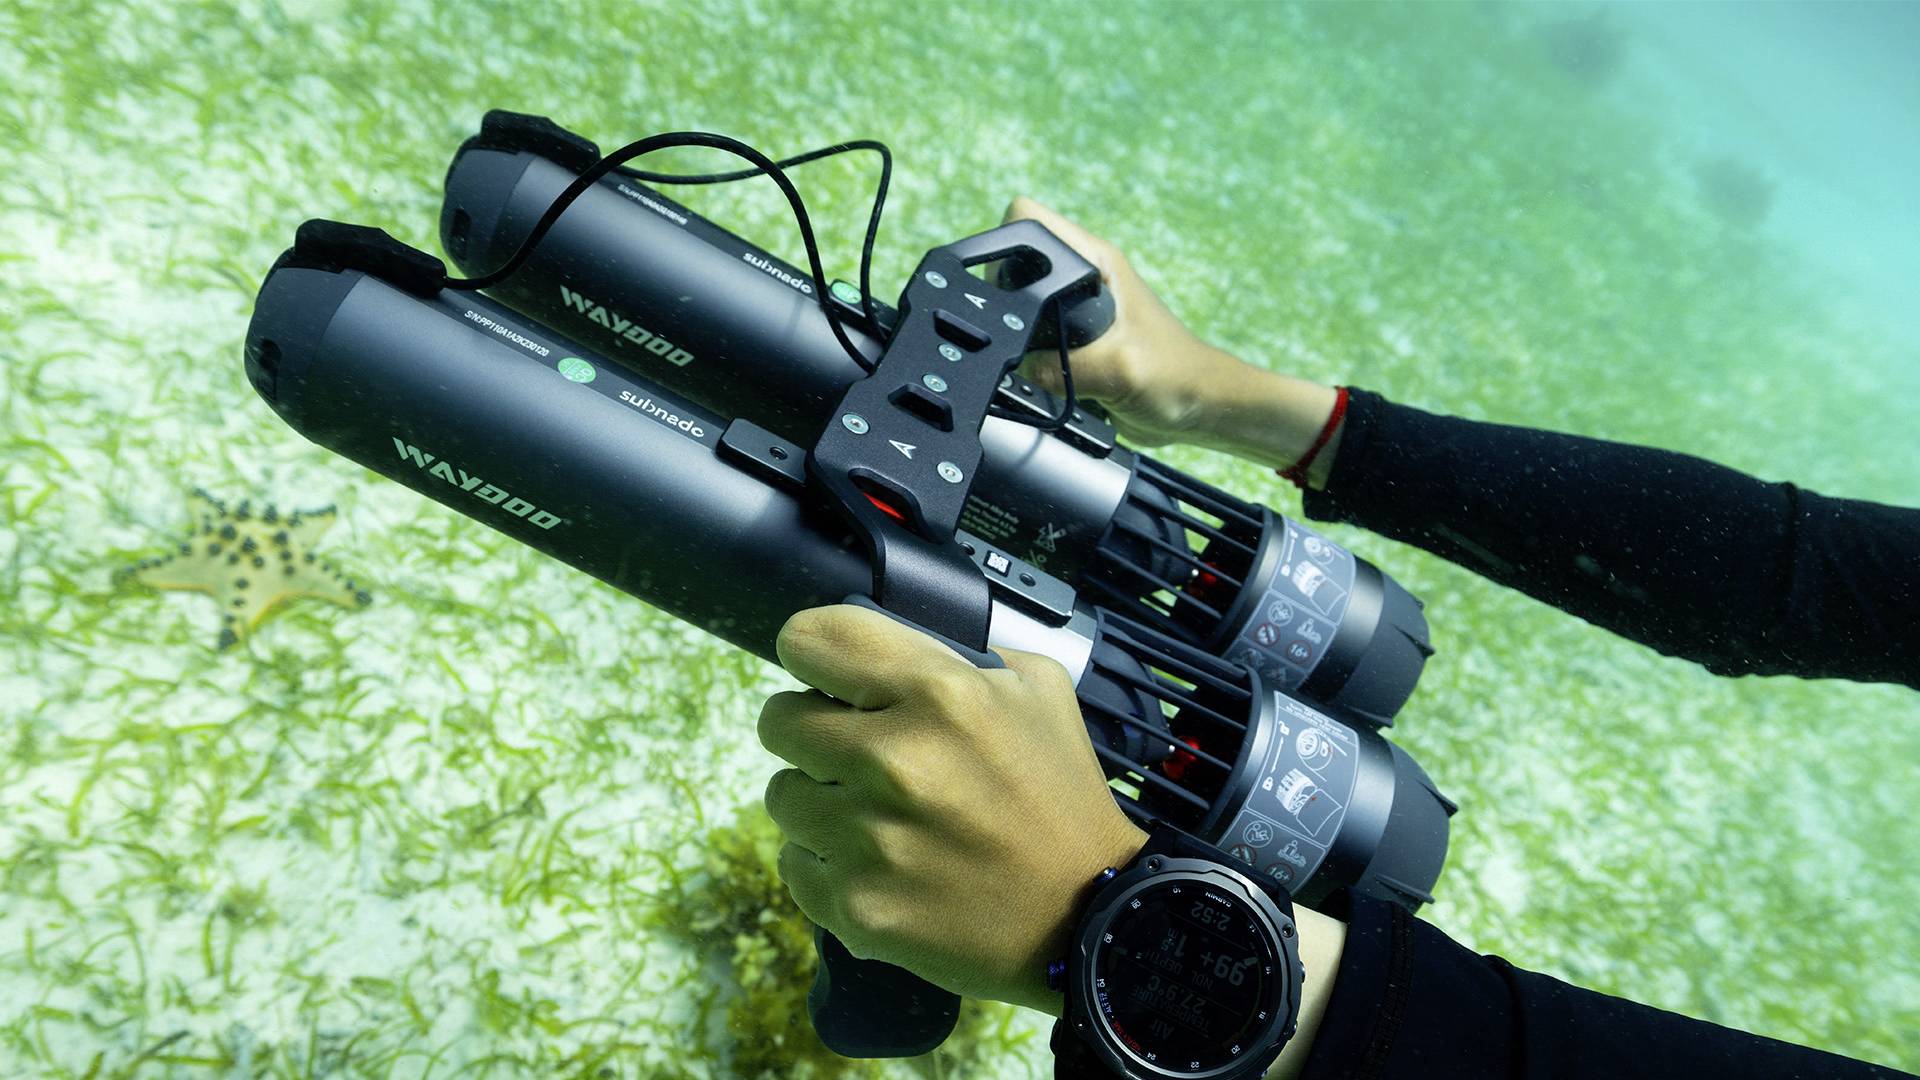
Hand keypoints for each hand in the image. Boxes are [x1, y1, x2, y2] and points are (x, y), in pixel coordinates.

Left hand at [758, 604, 1147, 1014]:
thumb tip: (888, 644)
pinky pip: (794, 861)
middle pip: (778, 718)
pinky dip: (827, 861)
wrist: (1086, 915)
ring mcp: (866, 839)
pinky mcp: (854, 905)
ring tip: (875, 814)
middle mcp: (891, 760)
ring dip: (819, 798)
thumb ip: (959, 653)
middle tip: (858, 752)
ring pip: (781, 793)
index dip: (813, 652)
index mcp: (938, 693)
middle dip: (814, 729)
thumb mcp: (1036, 689)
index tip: (826, 674)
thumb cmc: (1060, 794)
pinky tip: (879, 864)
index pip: (811, 639)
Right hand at [1002, 197, 1346, 485]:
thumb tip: (1017, 372)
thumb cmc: (1176, 377)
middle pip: (1013, 264)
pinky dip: (1028, 361)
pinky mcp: (1075, 343)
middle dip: (1002, 297)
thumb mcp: (1117, 370)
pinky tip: (1041, 380)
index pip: (1029, 219)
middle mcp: (1082, 278)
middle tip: (1014, 334)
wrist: (1200, 409)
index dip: (1004, 243)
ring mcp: (1076, 310)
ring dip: (1016, 334)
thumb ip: (1062, 367)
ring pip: (1019, 306)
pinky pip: (1033, 343)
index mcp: (1095, 262)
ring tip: (1031, 362)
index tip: (1001, 286)